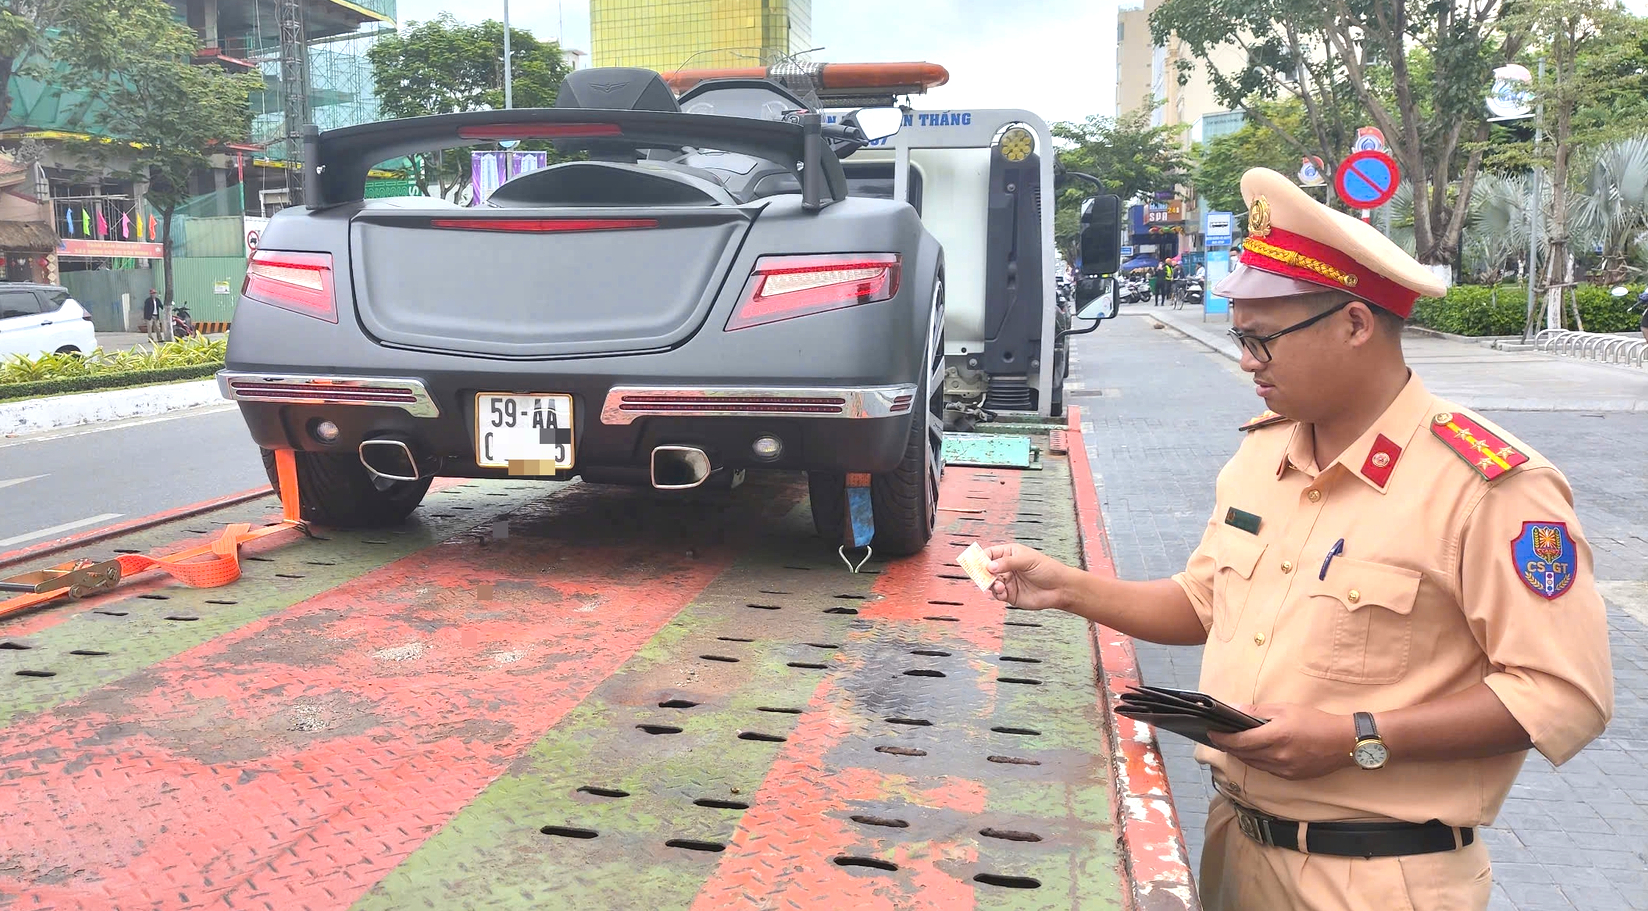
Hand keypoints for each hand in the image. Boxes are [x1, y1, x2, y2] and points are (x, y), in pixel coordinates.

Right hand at [984, 544, 1072, 611]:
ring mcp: (1008, 581)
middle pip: (986, 569)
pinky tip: (1003, 591)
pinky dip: (997, 593)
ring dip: (990, 584)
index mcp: (1010, 554)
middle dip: (982, 573)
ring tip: (998, 585)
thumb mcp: (1027, 560)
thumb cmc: (1047, 569)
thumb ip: (1007, 563)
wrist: (1060, 588)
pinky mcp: (1010, 595)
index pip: (990, 553)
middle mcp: (1006, 567)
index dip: (981, 557)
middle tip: (981, 576)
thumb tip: (989, 566)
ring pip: (990, 582)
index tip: (975, 563)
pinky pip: (997, 594)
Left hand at [1207, 704, 1356, 780]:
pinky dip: (1256, 761)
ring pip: (1253, 764)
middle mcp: (1277, 757)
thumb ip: (1258, 712)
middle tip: (1218, 738)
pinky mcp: (1291, 777)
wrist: (1344, 742)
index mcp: (1275, 737)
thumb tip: (1234, 709)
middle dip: (1228, 747)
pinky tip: (1254, 753)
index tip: (1211, 733)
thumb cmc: (1315, 721)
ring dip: (1240, 755)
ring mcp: (1284, 770)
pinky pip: (1266, 769)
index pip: (1239, 741)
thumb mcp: (1285, 709)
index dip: (1222, 738)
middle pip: (1243, 754)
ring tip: (1232, 745)